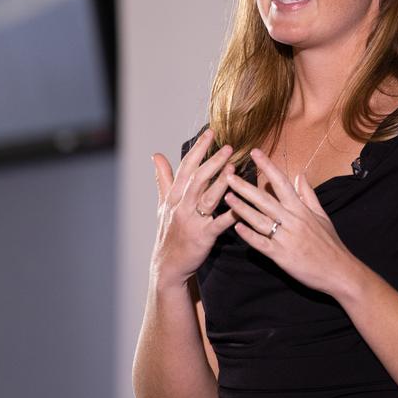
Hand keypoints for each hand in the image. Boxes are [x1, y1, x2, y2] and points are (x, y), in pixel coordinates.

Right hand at [151, 128, 236, 287]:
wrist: (168, 265)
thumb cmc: (168, 232)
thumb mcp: (163, 204)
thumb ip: (163, 179)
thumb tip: (156, 155)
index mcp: (174, 196)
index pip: (186, 167)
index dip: (198, 149)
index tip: (210, 132)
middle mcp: (181, 206)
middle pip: (197, 179)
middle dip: (212, 161)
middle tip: (228, 146)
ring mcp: (192, 221)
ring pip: (207, 198)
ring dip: (221, 182)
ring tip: (234, 167)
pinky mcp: (203, 237)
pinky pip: (218, 224)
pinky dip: (230, 214)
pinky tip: (241, 205)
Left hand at [223, 148, 362, 298]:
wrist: (339, 271)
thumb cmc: (330, 243)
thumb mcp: (322, 215)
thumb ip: (308, 194)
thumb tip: (300, 174)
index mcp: (300, 209)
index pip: (281, 182)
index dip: (267, 166)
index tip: (255, 152)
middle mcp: (292, 220)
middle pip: (264, 199)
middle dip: (245, 186)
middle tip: (228, 175)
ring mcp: (285, 238)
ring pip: (259, 220)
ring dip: (242, 208)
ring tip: (227, 197)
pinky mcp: (281, 256)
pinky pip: (262, 244)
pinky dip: (249, 235)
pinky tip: (236, 228)